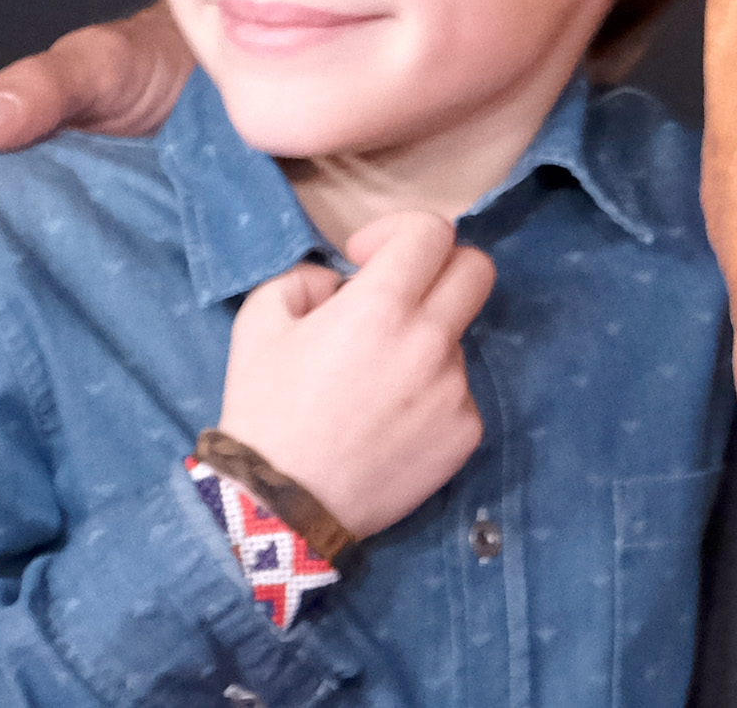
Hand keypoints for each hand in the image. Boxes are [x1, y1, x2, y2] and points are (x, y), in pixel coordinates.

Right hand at [216, 211, 498, 543]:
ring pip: (459, 338)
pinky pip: (458, 393)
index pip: (433, 231)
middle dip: (439, 269)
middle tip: (399, 297)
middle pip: (476, 269)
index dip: (400, 231)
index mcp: (382, 306)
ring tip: (374, 385)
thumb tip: (342, 281)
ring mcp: (454, 389)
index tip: (367, 260)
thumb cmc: (265, 410)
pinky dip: (430, 396)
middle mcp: (430, 341)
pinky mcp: (466, 432)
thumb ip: (304, 278)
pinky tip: (388, 424)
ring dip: (425, 343)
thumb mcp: (260, 323)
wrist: (279, 507)